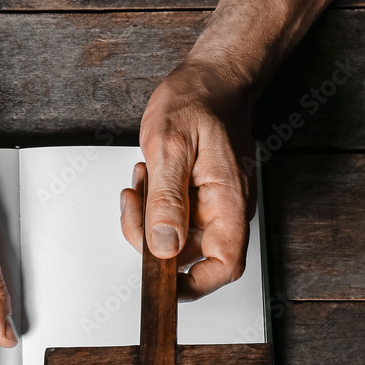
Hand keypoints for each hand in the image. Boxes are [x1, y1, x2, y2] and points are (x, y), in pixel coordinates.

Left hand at [120, 61, 255, 298]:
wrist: (211, 78)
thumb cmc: (198, 102)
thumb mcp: (171, 148)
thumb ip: (167, 200)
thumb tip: (164, 246)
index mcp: (229, 203)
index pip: (224, 266)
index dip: (195, 286)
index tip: (161, 283)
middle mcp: (225, 211)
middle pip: (189, 256)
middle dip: (151, 238)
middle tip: (135, 201)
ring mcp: (212, 206)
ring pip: (174, 239)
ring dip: (147, 219)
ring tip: (143, 179)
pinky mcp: (198, 199)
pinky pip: (170, 219)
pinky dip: (150, 206)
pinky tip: (147, 179)